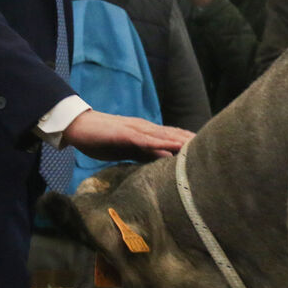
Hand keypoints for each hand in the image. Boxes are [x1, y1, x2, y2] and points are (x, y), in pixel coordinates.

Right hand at [62, 110, 192, 162]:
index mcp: (144, 132)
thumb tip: (160, 161)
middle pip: (172, 134)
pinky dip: (157, 144)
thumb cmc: (99, 138)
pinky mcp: (124, 133)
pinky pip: (143, 140)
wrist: (78, 126)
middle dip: (190, 141)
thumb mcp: (125, 150)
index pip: (170, 136)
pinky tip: (168, 149)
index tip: (204, 149)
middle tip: (210, 147)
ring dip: (179, 141)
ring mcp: (134, 129)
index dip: (187, 142)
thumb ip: (142, 154)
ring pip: (162, 135)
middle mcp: (143, 127)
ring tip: (196, 147)